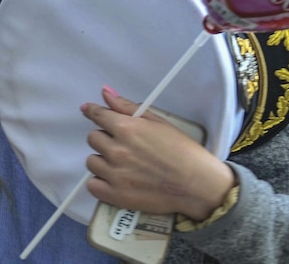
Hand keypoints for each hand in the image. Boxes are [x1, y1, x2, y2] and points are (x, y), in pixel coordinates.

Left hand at [81, 87, 235, 220]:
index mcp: (127, 129)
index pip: (97, 116)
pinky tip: (114, 180)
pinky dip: (100, 182)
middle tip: (124, 145)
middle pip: (93, 138)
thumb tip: (105, 92)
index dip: (93, 113)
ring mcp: (115, 175)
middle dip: (105, 139)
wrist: (198, 185)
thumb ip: (127, 107)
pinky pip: (92, 185)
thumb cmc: (182, 151)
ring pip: (91, 161)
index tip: (90, 112)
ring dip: (103, 161)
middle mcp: (117, 150)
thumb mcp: (158, 122)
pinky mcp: (116, 196)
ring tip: (122, 164)